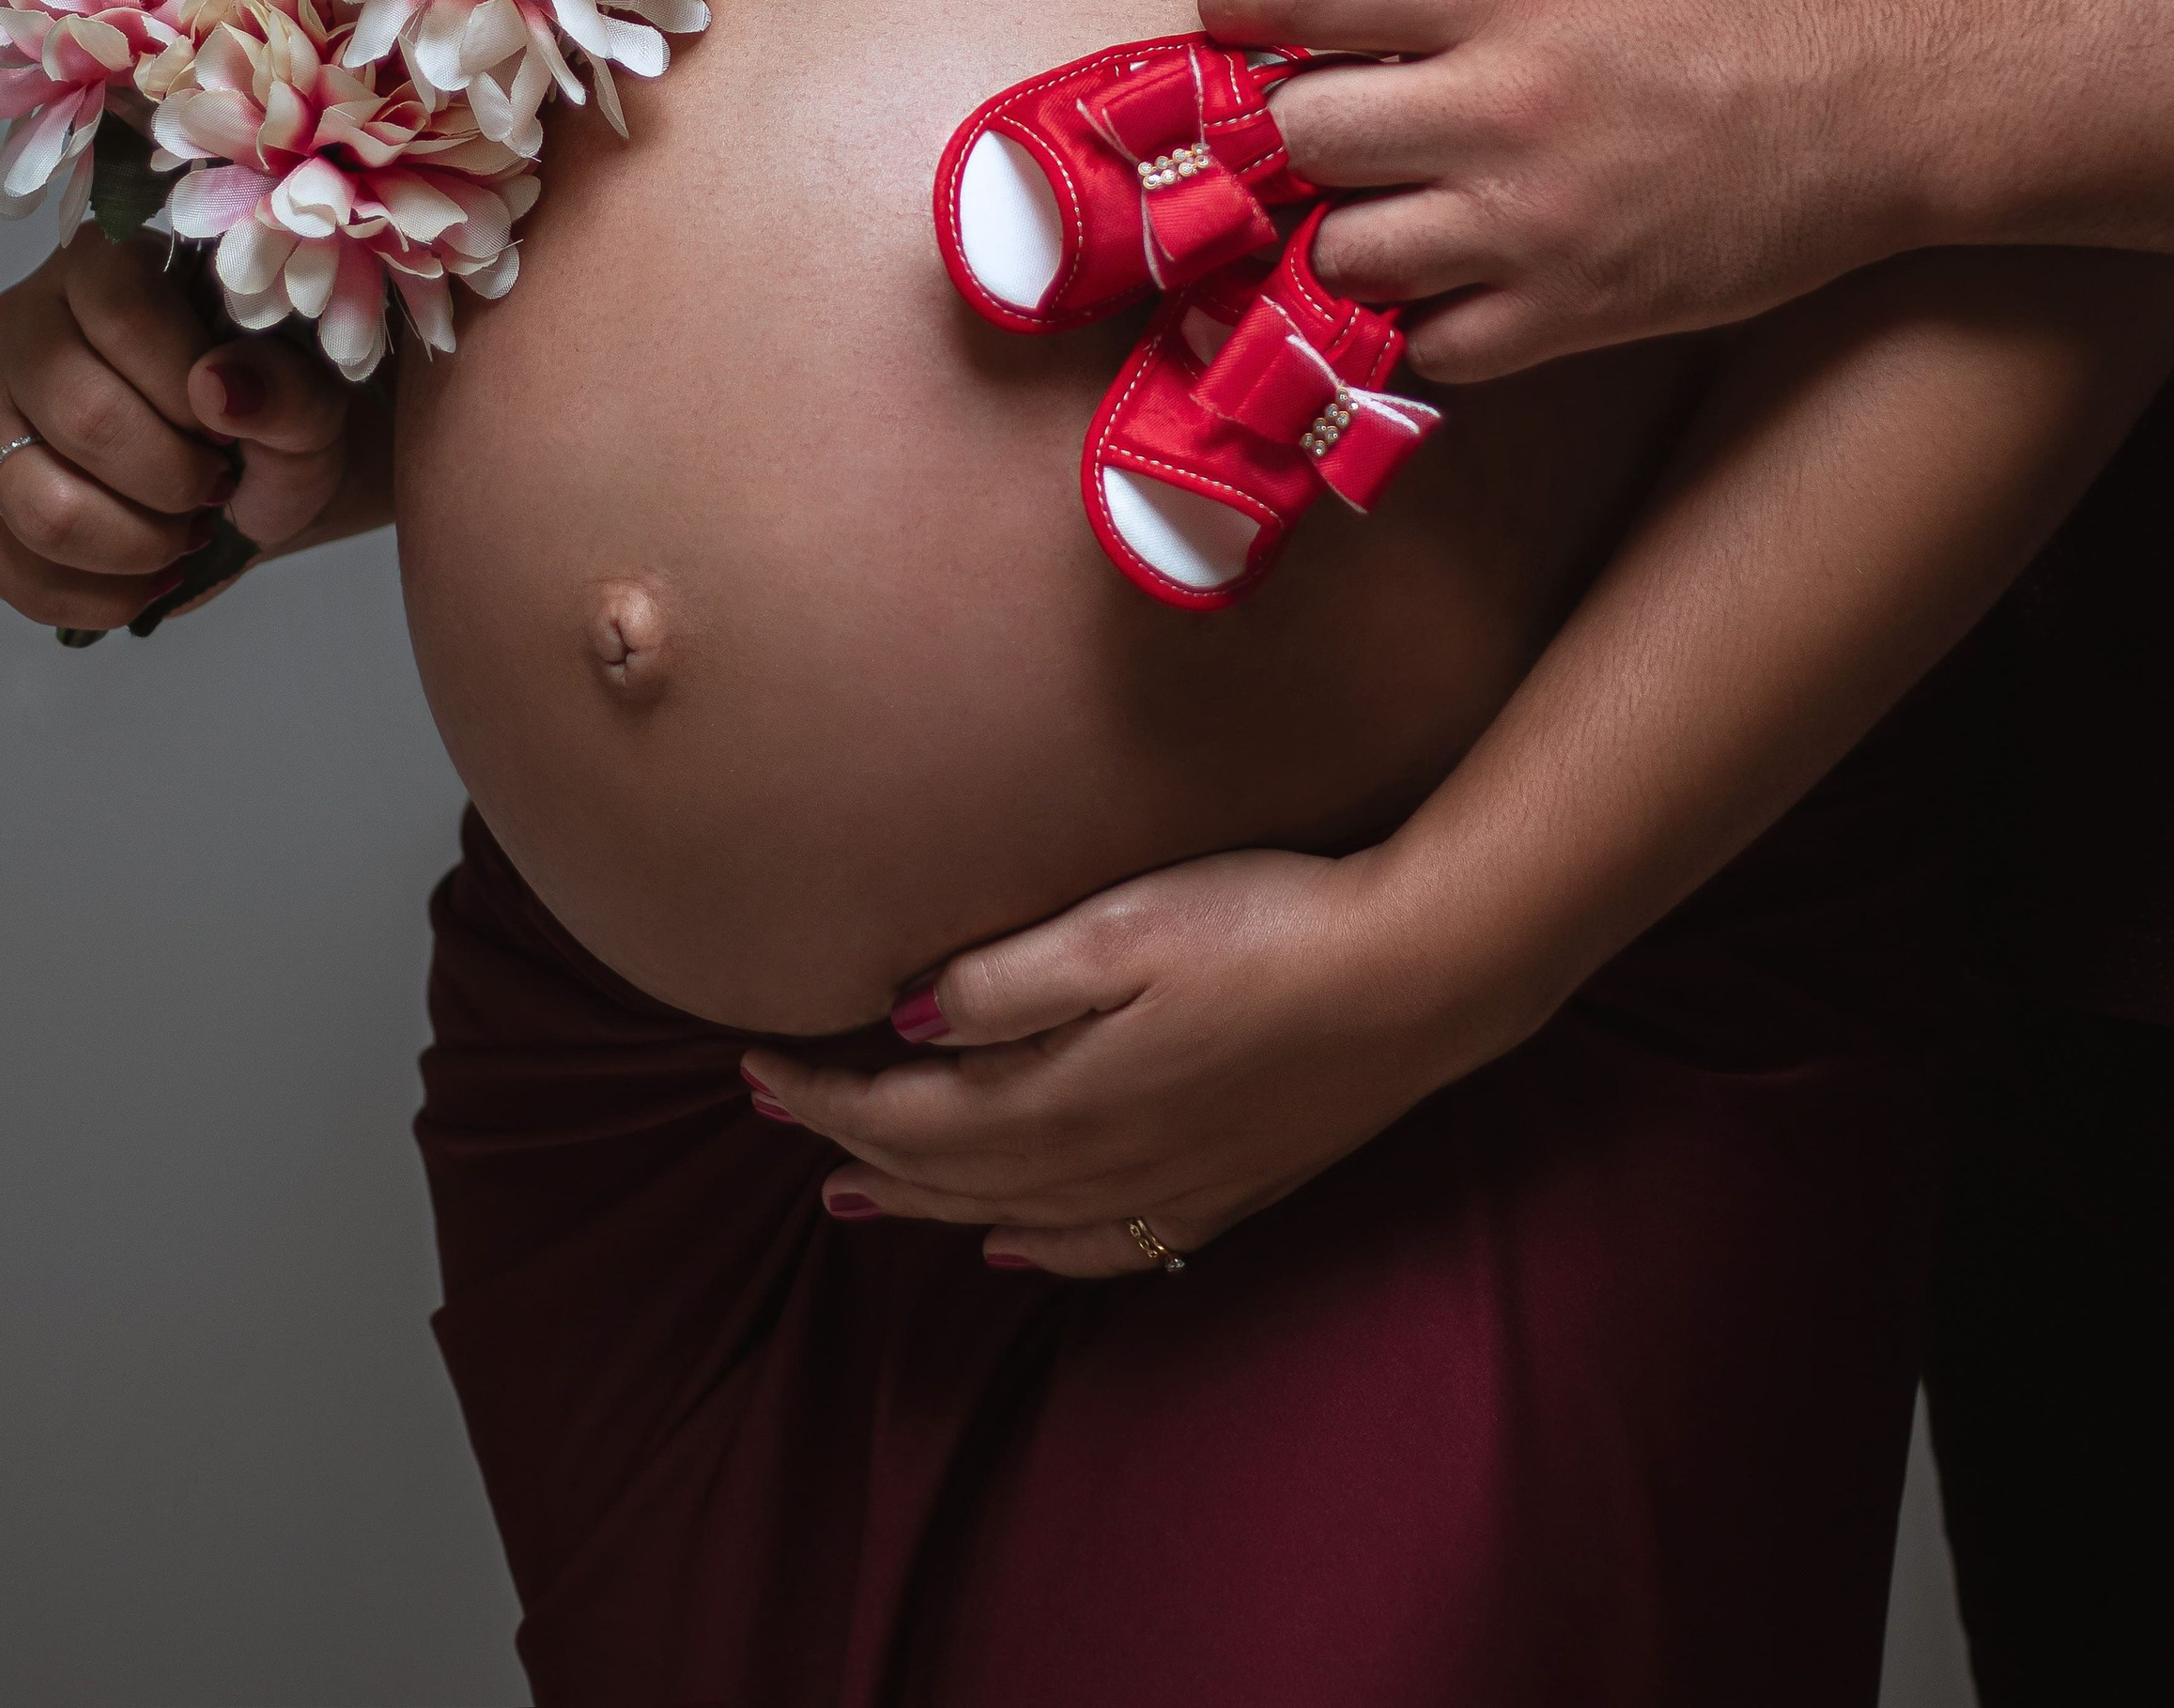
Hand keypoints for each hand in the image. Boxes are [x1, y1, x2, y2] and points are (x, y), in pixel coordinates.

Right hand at [0, 225, 385, 633]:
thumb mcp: (315, 402)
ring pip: (38, 503)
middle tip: (218, 486)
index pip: (124, 312)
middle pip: (80, 413)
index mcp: (105, 263)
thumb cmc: (275, 415)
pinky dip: (96, 595)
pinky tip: (148, 580)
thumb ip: (288, 387)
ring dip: (135, 544)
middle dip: (171, 477)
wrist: (253, 475)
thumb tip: (216, 387)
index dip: (188, 386)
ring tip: (187, 534)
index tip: (234, 427)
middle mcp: (27, 324)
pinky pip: (13, 567)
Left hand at [743, 844, 1517, 1279]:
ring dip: (923, 1199)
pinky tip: (1008, 1245)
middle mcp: (1099, 1161)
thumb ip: (1006, 979)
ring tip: (853, 1189)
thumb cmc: (1268, 926)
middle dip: (849, 1143)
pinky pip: (1098, 1244)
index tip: (753, 1061)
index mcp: (1059, 1096)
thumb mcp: (1122, 925)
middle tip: (774, 1114)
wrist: (1420, 979)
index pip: (901, 1114)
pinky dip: (1034, 1247)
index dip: (819, 1094)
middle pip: (942, 1170)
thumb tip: (902, 1018)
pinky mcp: (1222, 1183)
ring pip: (1007, 1213)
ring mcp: (1165, 1183)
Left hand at [1203, 0, 1927, 381]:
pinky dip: (1417, 315)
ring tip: (1383, 197)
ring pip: (1347, 253)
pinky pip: (1431, 346)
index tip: (1230, 11)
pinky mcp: (1576, 317)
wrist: (1887, 109)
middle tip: (1316, 117)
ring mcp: (1538, 226)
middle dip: (1290, 124)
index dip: (1233, 0)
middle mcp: (1508, 107)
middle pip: (1304, 135)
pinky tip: (1445, 271)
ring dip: (1346, 225)